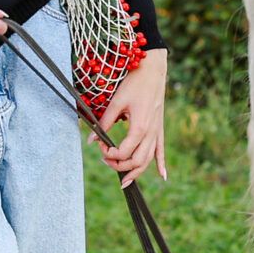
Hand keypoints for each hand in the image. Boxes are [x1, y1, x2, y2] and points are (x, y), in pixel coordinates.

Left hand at [96, 48, 167, 186]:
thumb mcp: (117, 101)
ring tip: (125, 182)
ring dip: (136, 173)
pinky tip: (163, 176)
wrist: (153, 70)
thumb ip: (104, 122)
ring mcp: (157, 132)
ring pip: (148, 160)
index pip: (123, 152)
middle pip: (136, 162)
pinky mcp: (159, 128)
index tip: (99, 144)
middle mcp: (150, 133)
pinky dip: (161, 165)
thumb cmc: (134, 83)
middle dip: (119, 166)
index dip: (108, 153)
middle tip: (104, 158)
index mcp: (139, 128)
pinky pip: (161, 151)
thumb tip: (90, 139)